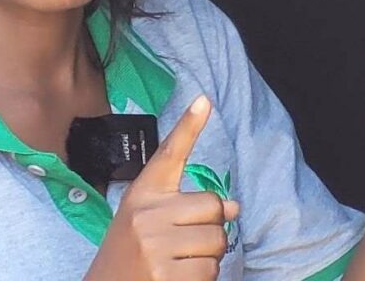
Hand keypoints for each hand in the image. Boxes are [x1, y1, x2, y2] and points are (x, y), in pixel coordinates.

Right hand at [86, 95, 238, 280]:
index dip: (189, 125)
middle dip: (210, 229)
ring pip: (217, 242)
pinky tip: (178, 278)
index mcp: (143, 193)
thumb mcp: (146, 218)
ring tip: (178, 262)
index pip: (169, 153)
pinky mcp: (166, 276)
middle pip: (213, 207)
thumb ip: (187, 207)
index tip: (204, 100)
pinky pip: (210, 271)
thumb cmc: (130, 252)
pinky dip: (202, 279)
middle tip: (184, 243)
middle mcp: (148, 214)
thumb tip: (234, 207)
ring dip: (207, 257)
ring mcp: (155, 245)